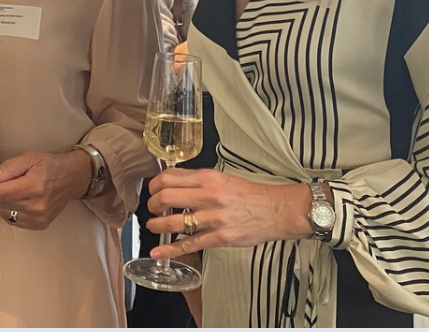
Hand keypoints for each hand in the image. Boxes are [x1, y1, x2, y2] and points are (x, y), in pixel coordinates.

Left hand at [0, 149, 92, 229]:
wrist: (73, 178)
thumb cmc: (50, 164)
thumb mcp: (30, 157)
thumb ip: (9, 167)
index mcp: (34, 186)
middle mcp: (36, 206)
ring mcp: (38, 218)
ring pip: (4, 213)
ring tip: (11, 189)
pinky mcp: (39, 225)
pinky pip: (13, 220)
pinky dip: (8, 210)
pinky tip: (17, 199)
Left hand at [142, 168, 311, 260]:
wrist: (276, 210)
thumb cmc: (249, 194)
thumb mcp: (222, 178)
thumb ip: (197, 179)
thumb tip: (171, 181)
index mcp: (208, 178)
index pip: (168, 177)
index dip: (154, 185)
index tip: (152, 190)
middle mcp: (209, 195)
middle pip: (166, 197)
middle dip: (152, 204)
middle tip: (152, 209)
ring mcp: (214, 218)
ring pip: (174, 221)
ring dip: (157, 225)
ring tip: (154, 226)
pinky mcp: (220, 237)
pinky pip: (189, 243)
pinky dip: (170, 250)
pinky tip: (158, 253)